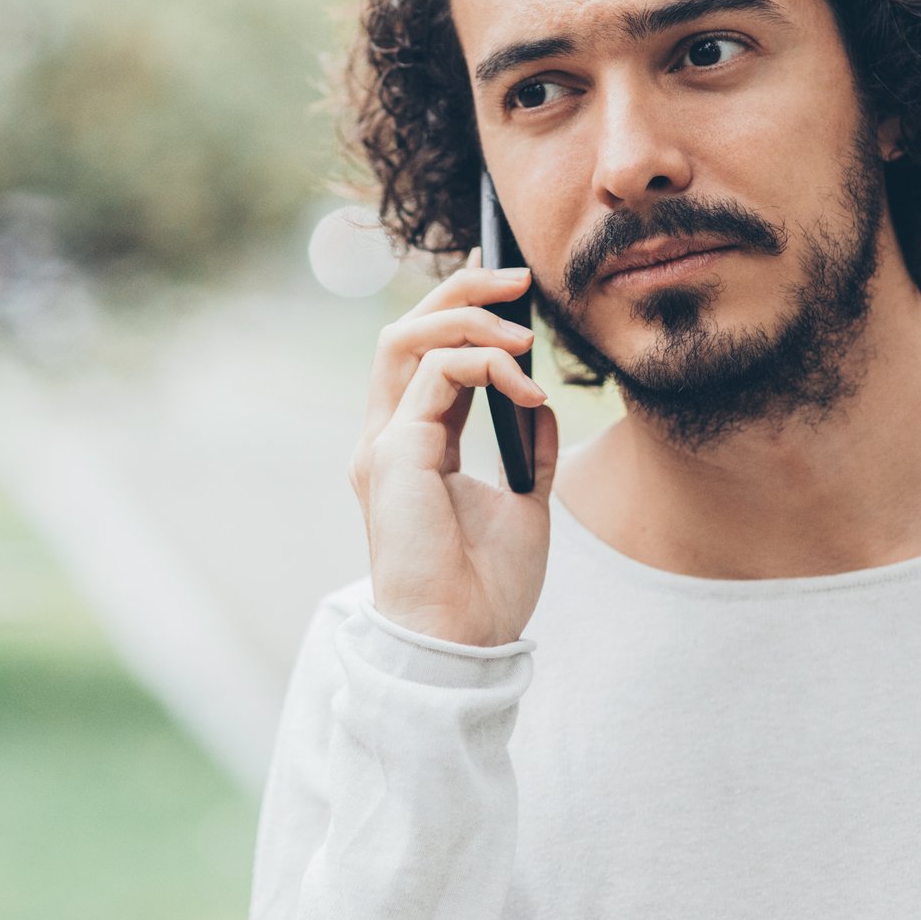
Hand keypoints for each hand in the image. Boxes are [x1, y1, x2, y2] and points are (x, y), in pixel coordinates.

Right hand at [348, 247, 559, 647]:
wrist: (463, 641)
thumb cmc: (486, 587)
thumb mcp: (523, 504)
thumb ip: (525, 450)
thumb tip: (537, 402)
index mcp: (410, 450)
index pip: (423, 358)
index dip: (461, 314)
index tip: (511, 291)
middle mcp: (386, 439)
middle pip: (404, 332)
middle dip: (460, 290)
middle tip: (518, 278)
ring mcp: (384, 443)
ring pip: (408, 338)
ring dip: (471, 317)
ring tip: (525, 332)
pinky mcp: (394, 452)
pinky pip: (439, 372)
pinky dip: (487, 364)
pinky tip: (524, 387)